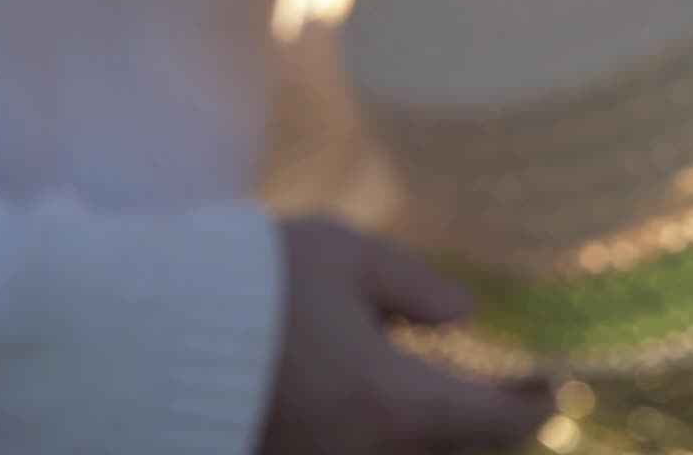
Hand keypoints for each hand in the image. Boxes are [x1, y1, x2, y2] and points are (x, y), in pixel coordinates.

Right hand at [260, 219, 551, 453]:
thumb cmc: (248, 286)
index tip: (553, 386)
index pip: (496, 424)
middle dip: (489, 428)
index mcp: (395, 404)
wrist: (139, 340)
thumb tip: (465, 313)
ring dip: (439, 436)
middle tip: (508, 394)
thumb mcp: (345, 256)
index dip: (535, 407)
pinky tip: (385, 403)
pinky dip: (392, 437)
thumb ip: (417, 285)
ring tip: (448, 396)